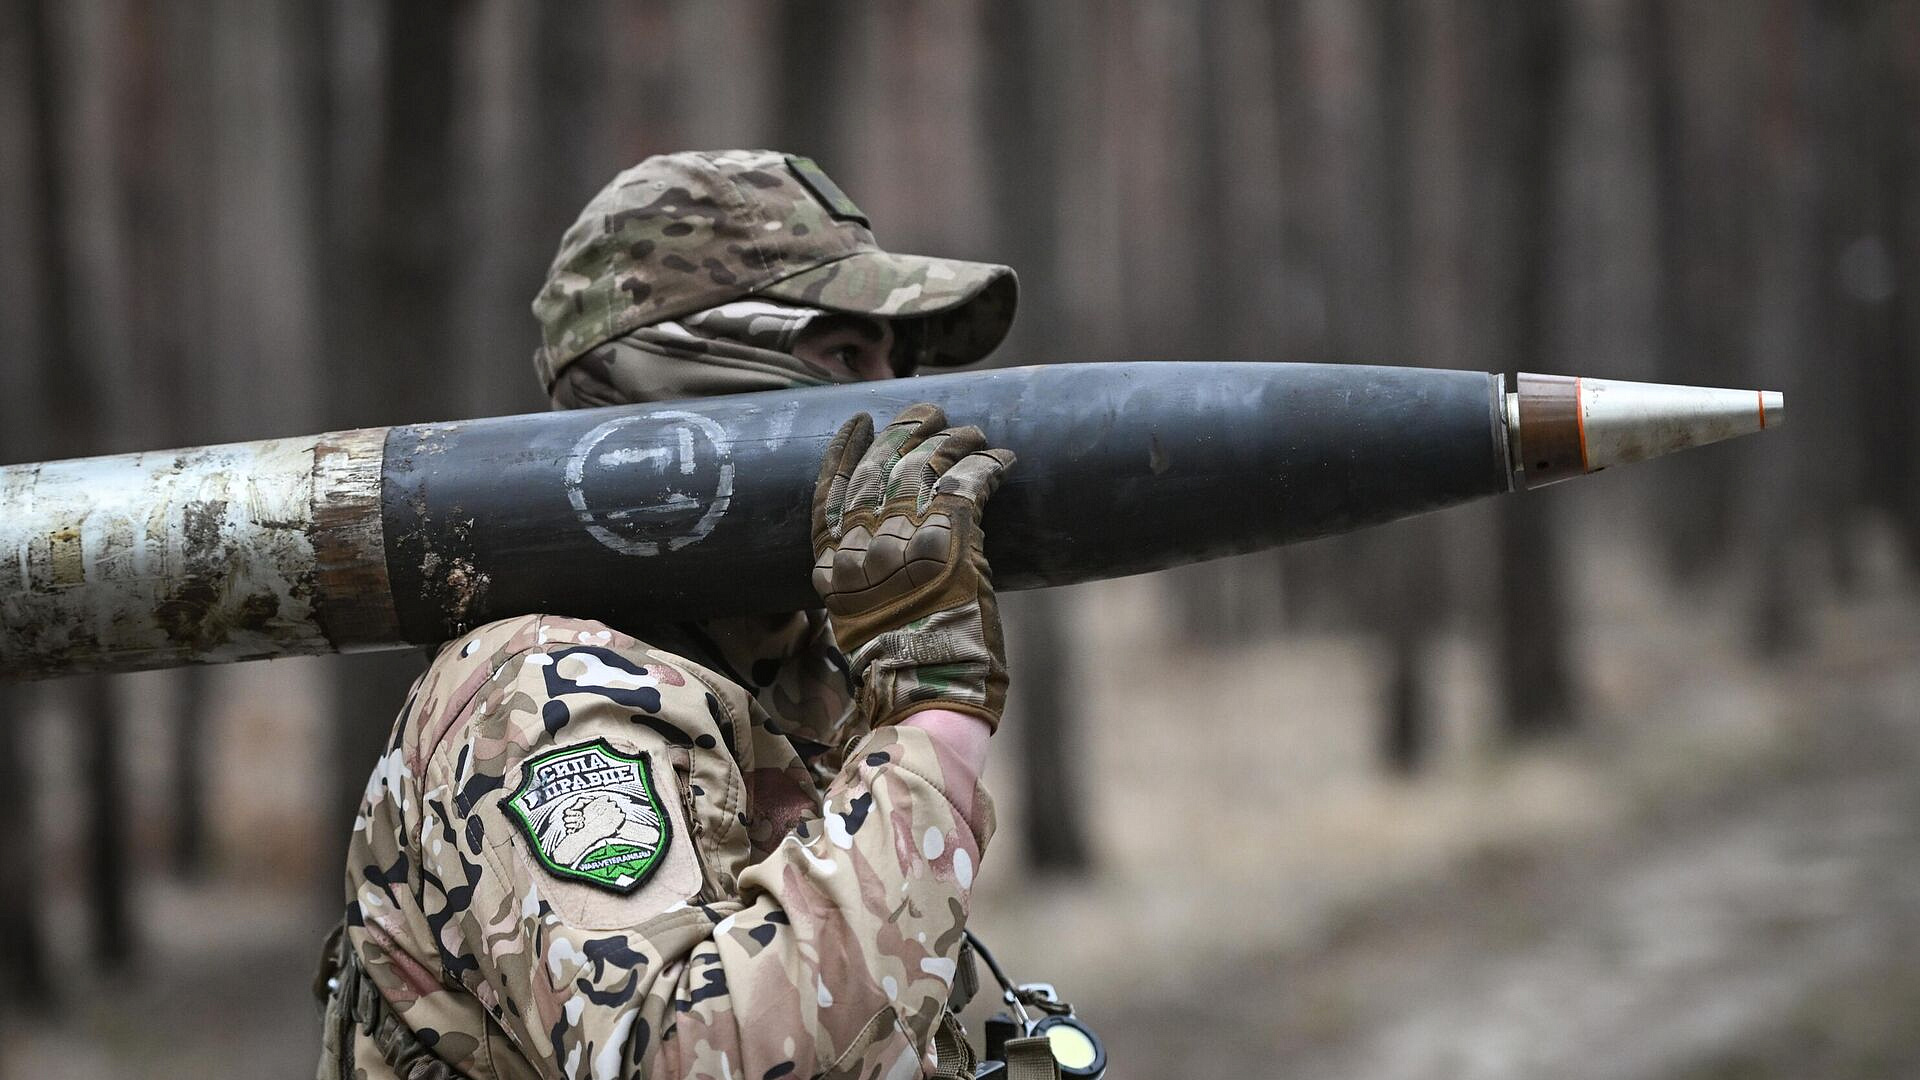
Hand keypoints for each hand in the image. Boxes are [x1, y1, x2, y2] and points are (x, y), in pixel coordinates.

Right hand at [811, 404, 1015, 727]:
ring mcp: (906, 539)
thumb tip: (867, 551)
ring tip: (974, 433)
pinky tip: (1003, 458)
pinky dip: (988, 464)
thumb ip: (854, 581)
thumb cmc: (898, 673)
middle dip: (905, 432)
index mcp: (834, 565)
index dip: (845, 453)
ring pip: (925, 466)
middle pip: (880, 468)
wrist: (924, 699)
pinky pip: (969, 482)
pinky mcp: (952, 540)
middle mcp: (864, 545)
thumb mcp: (853, 622)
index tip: (858, 422)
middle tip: (927, 410)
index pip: (830, 492)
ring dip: (953, 442)